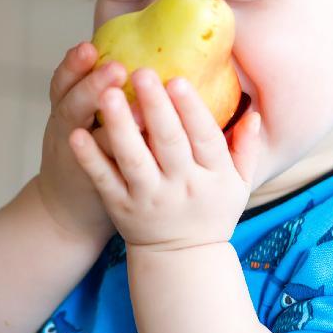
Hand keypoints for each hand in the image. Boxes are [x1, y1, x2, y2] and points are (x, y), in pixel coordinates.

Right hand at [37, 41, 126, 241]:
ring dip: (111, 123)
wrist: (68, 210)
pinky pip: (107, 170)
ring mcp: (79, 159)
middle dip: (91, 85)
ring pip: (88, 139)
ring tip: (136, 110)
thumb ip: (100, 87)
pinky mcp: (99, 184)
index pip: (63, 81)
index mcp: (65, 108)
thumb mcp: (81, 116)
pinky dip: (121, 159)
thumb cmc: (85, 151)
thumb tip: (137, 48)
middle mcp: (67, 130)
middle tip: (116, 68)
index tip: (89, 45)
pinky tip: (144, 148)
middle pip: (71, 104)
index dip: (73, 64)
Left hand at [68, 67, 261, 252]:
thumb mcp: (239, 185)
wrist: (182, 260)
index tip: (177, 79)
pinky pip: (105, 180)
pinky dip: (91, 159)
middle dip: (156, 107)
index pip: (205, 138)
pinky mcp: (122, 208)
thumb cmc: (211, 212)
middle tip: (141, 72)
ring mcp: (149, 198)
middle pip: (169, 143)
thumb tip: (254, 112)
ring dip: (121, 126)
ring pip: (134, 159)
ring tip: (106, 94)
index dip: (192, 109)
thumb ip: (246, 148)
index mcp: (214, 176)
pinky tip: (78, 135)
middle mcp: (182, 186)